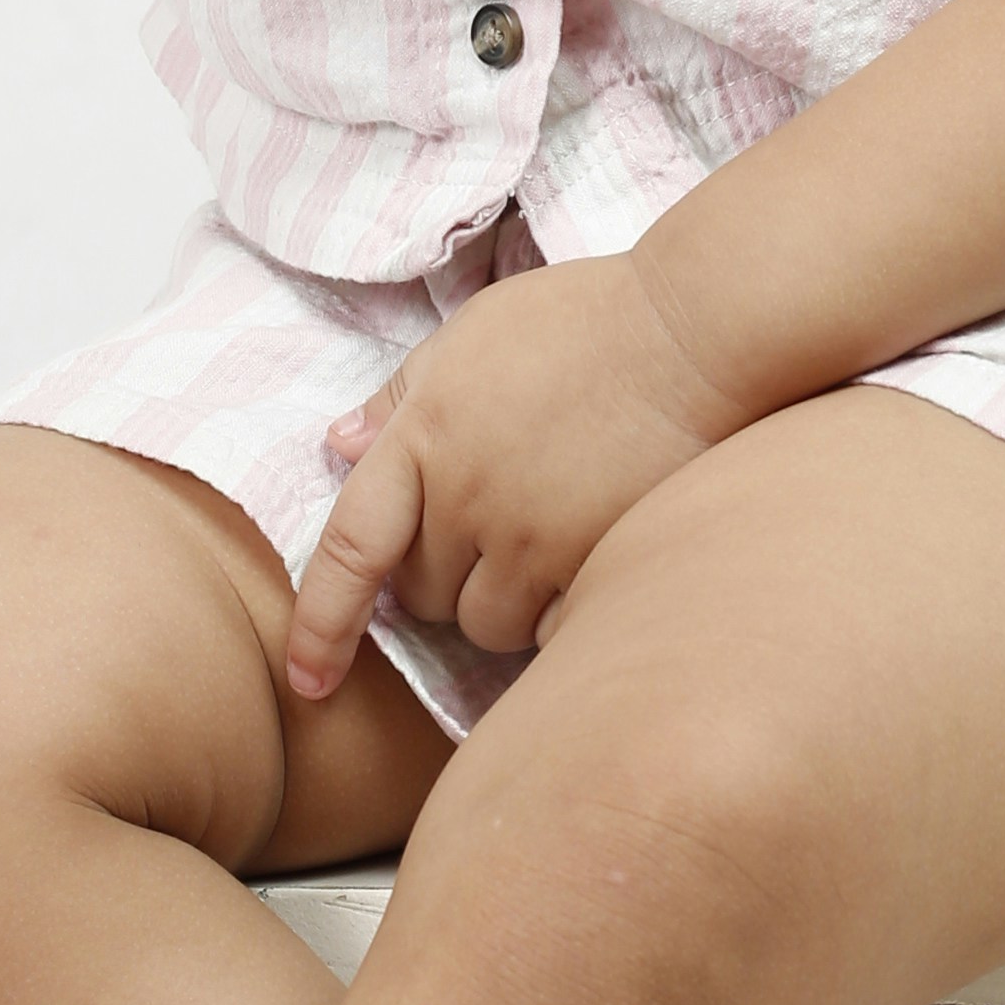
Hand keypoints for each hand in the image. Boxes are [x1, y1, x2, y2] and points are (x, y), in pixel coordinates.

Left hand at [285, 250, 753, 703]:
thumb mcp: (474, 335)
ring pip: (484, 624)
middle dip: (439, 577)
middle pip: (421, 595)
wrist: (699, 331)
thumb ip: (401, 397)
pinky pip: (549, 630)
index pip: (349, 550)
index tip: (305, 682)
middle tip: (489, 523)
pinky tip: (585, 554)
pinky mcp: (592, 564)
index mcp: (425, 435)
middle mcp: (468, 497)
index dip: (320, 626)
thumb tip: (337, 447)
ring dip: (500, 600)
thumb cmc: (587, 321)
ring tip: (546, 533)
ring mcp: (533, 537)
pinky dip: (555, 611)